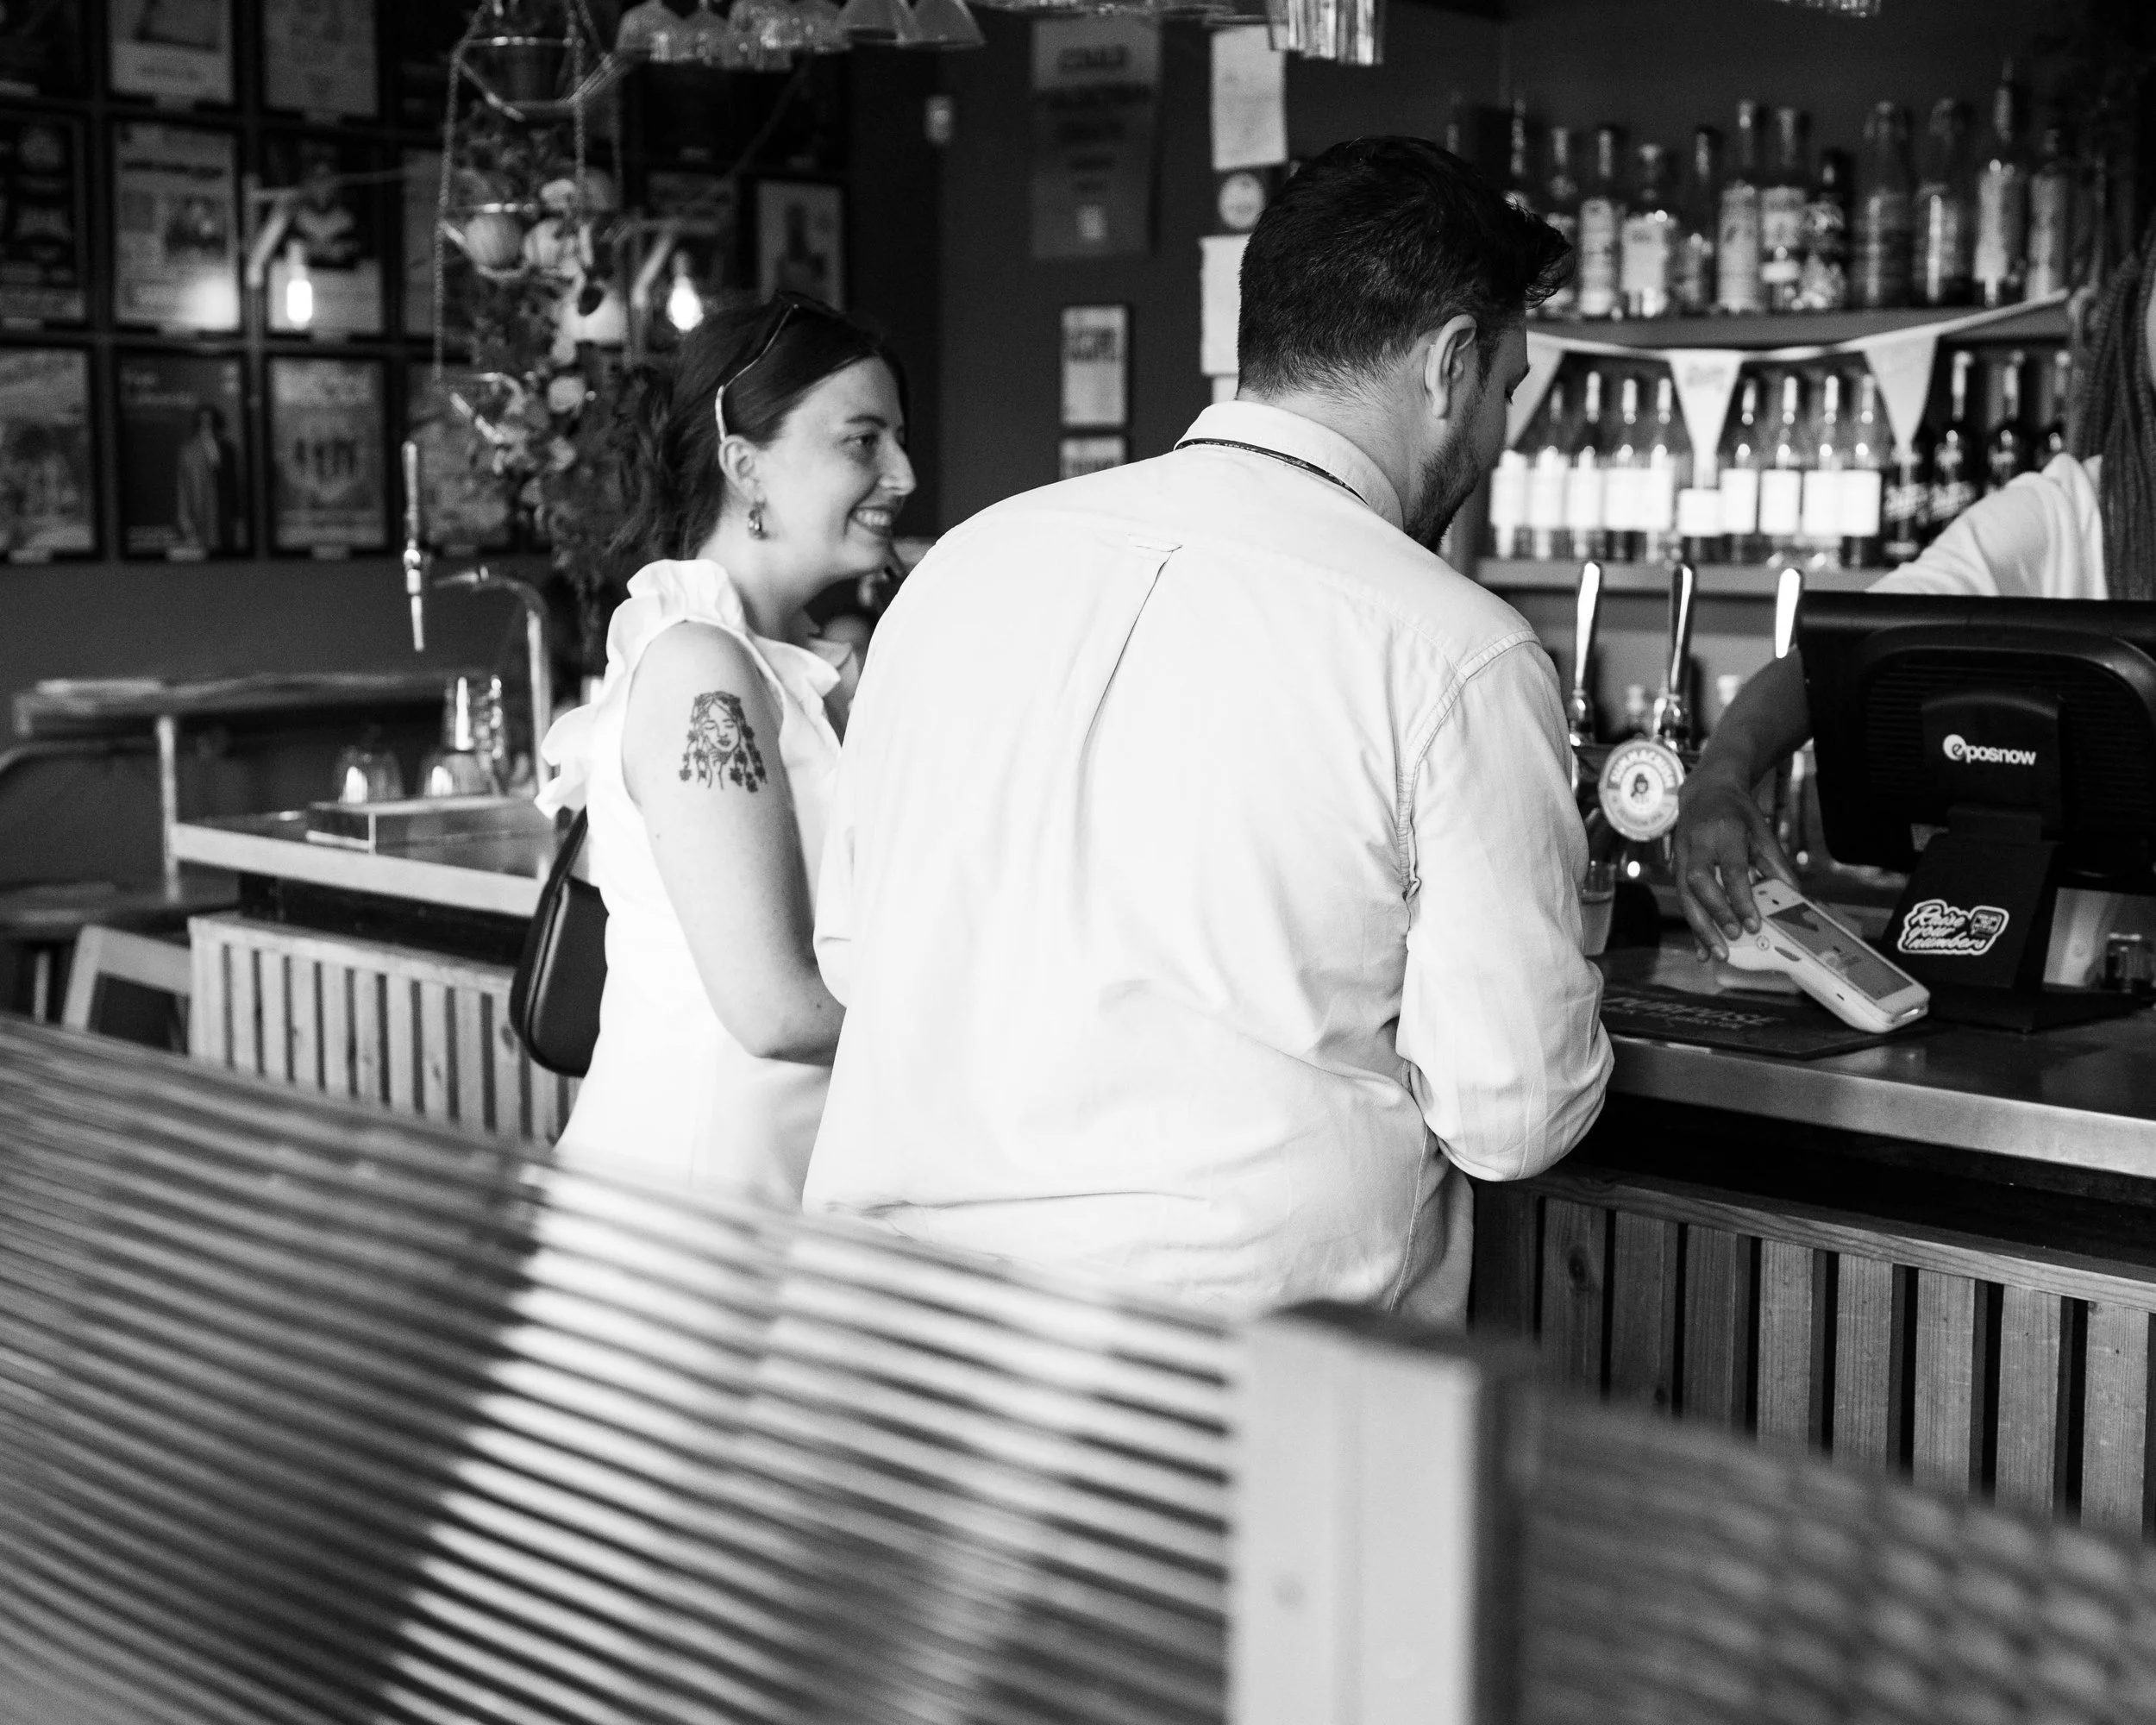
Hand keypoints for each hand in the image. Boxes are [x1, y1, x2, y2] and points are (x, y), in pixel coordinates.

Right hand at [1673, 763, 1799, 960]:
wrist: (1705, 792)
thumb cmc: (1738, 814)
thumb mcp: (1762, 831)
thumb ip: (1775, 863)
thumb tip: (1792, 897)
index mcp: (1724, 831)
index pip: (1732, 870)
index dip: (1742, 899)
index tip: (1754, 925)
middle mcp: (1697, 842)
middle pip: (1699, 882)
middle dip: (1715, 913)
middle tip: (1732, 937)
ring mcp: (1681, 854)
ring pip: (1684, 894)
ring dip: (1699, 926)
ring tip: (1715, 953)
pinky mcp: (1675, 866)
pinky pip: (1682, 899)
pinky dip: (1693, 925)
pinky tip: (1701, 947)